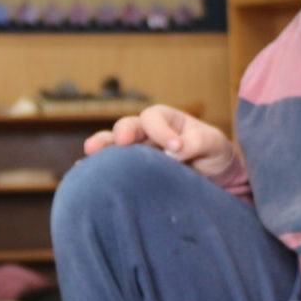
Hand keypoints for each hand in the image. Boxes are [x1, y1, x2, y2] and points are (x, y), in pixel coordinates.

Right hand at [83, 103, 238, 179]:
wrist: (216, 184)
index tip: (174, 148)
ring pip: (112, 146)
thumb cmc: (215, 156)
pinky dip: (96, 169)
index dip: (160, 130)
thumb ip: (198, 142)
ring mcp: (135, 154)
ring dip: (102, 147)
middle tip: (122, 142)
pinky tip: (84, 172)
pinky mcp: (130, 174)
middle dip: (122, 133)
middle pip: (126, 127)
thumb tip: (174, 149)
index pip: (153, 117)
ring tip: (91, 153)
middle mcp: (145, 134)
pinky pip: (109, 168)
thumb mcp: (215, 145)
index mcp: (165, 120)